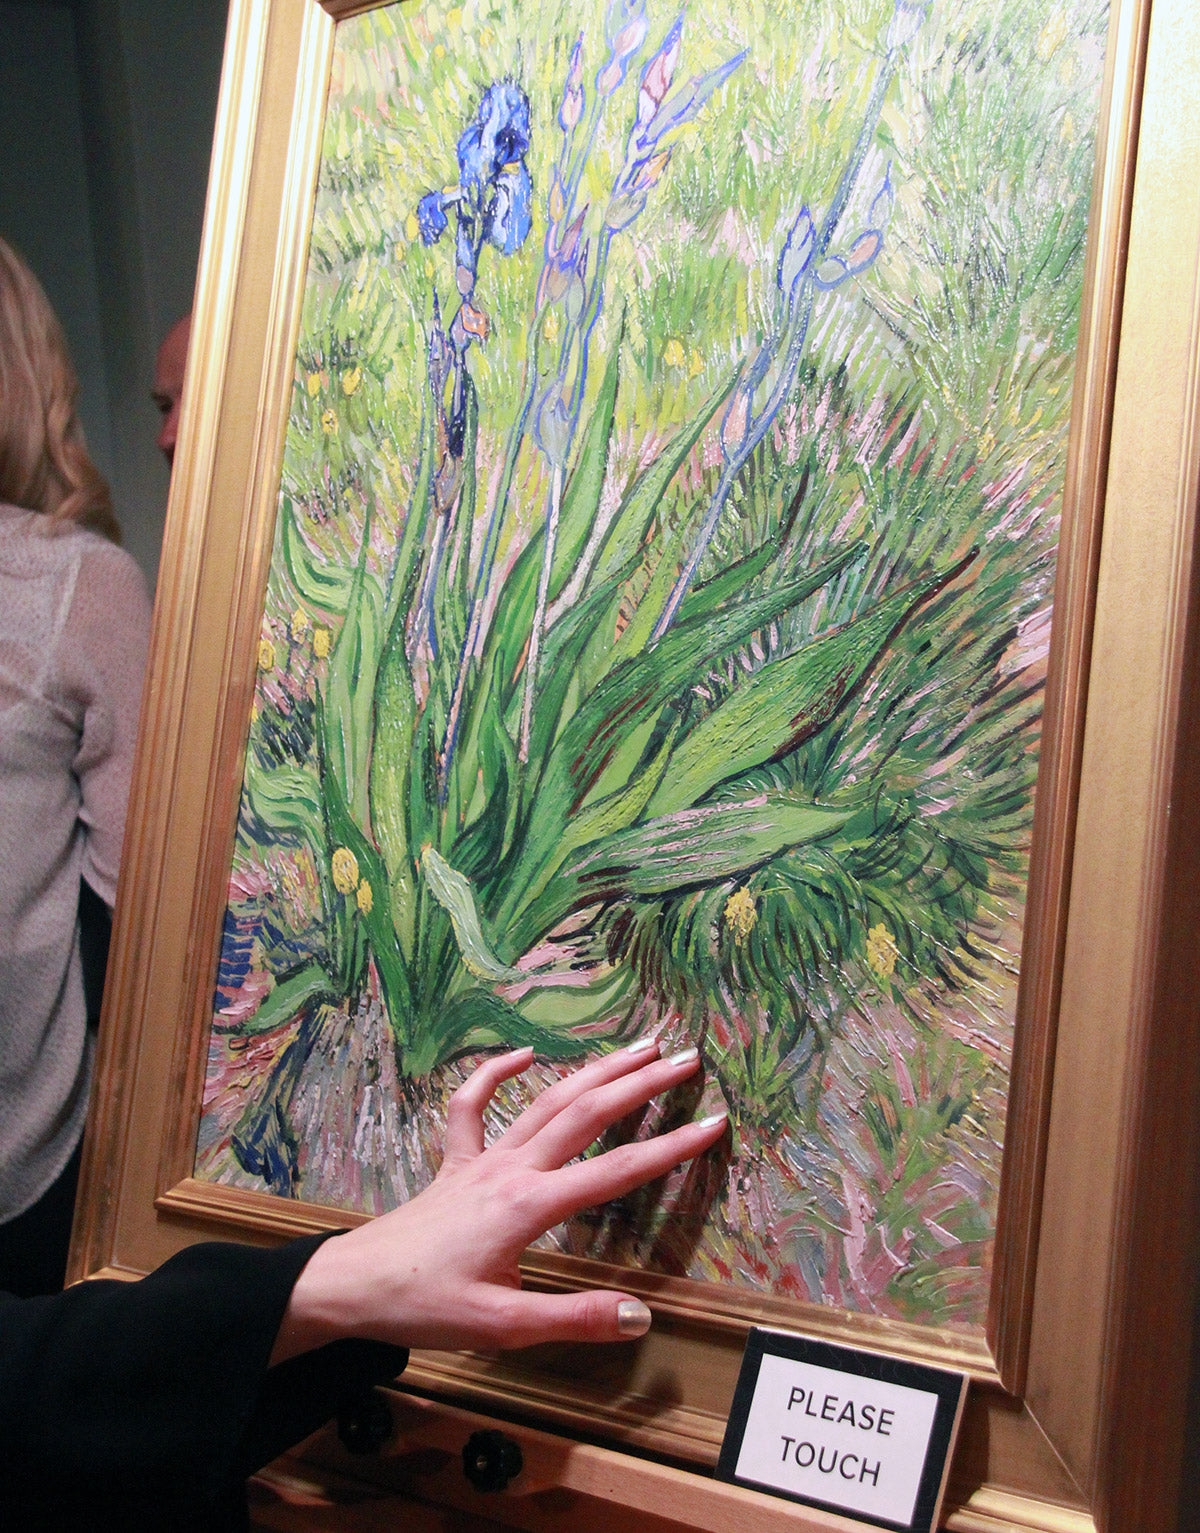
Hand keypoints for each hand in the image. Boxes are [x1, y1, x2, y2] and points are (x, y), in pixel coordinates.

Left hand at [271, 1041, 725, 1362]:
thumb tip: (640, 1314)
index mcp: (527, 1206)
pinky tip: (524, 1052)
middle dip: (639, 1084)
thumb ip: (573, 1318)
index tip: (713, 1123)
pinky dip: (496, 1073)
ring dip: (592, 1070)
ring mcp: (481, 1160)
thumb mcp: (502, 1326)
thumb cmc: (423, 1305)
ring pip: (544, 1101)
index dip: (669, 1149)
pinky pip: (474, 1107)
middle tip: (685, 1057)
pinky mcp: (455, 1163)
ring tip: (635, 1046)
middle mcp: (510, 1169)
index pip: (614, 1172)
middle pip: (584, 1114)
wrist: (350, 1286)